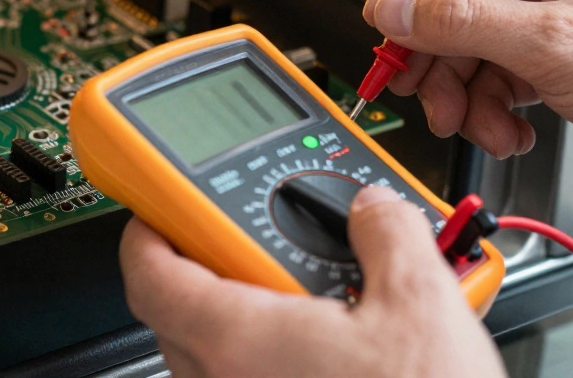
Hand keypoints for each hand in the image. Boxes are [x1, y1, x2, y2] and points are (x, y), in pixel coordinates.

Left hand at [120, 186, 505, 377]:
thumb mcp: (422, 304)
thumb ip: (387, 235)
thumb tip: (374, 212)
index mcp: (238, 340)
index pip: (149, 275)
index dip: (150, 232)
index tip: (166, 211)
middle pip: (182, 313)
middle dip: (215, 270)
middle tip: (261, 244)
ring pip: (215, 358)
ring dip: (249, 321)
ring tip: (319, 302)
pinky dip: (271, 363)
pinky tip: (331, 353)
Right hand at [365, 0, 572, 208]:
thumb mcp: (552, 45)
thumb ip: (462, 22)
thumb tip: (400, 10)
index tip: (384, 13)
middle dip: (435, 49)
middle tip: (412, 83)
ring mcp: (558, 9)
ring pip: (473, 40)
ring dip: (463, 89)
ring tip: (471, 121)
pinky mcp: (561, 53)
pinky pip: (498, 70)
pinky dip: (492, 105)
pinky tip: (510, 128)